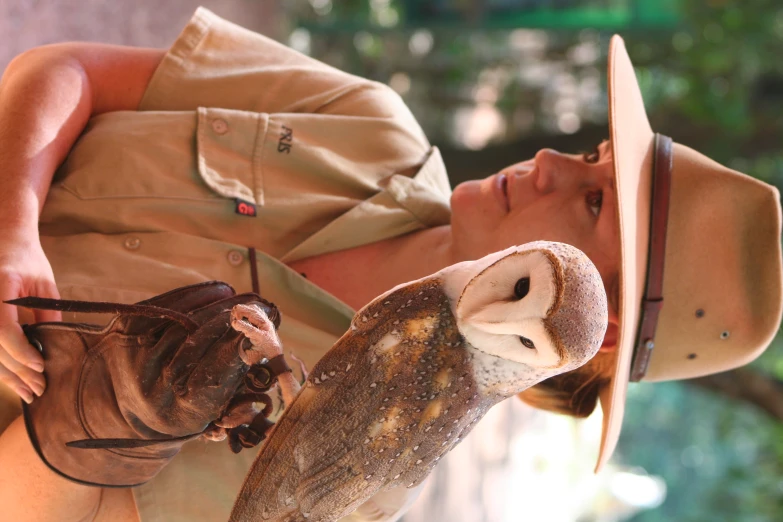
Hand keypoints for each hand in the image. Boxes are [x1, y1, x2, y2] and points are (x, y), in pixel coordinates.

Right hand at [0, 231, 59, 402]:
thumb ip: (47, 314)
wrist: (5, 241)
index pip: (2, 329)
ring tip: (28, 392)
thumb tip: (52, 348)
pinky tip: (13, 379)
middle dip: (16, 371)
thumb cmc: (28, 261)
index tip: (41, 366)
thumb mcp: (44, 285)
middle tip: (38, 389)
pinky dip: (0, 364)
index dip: (21, 352)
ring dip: (6, 375)